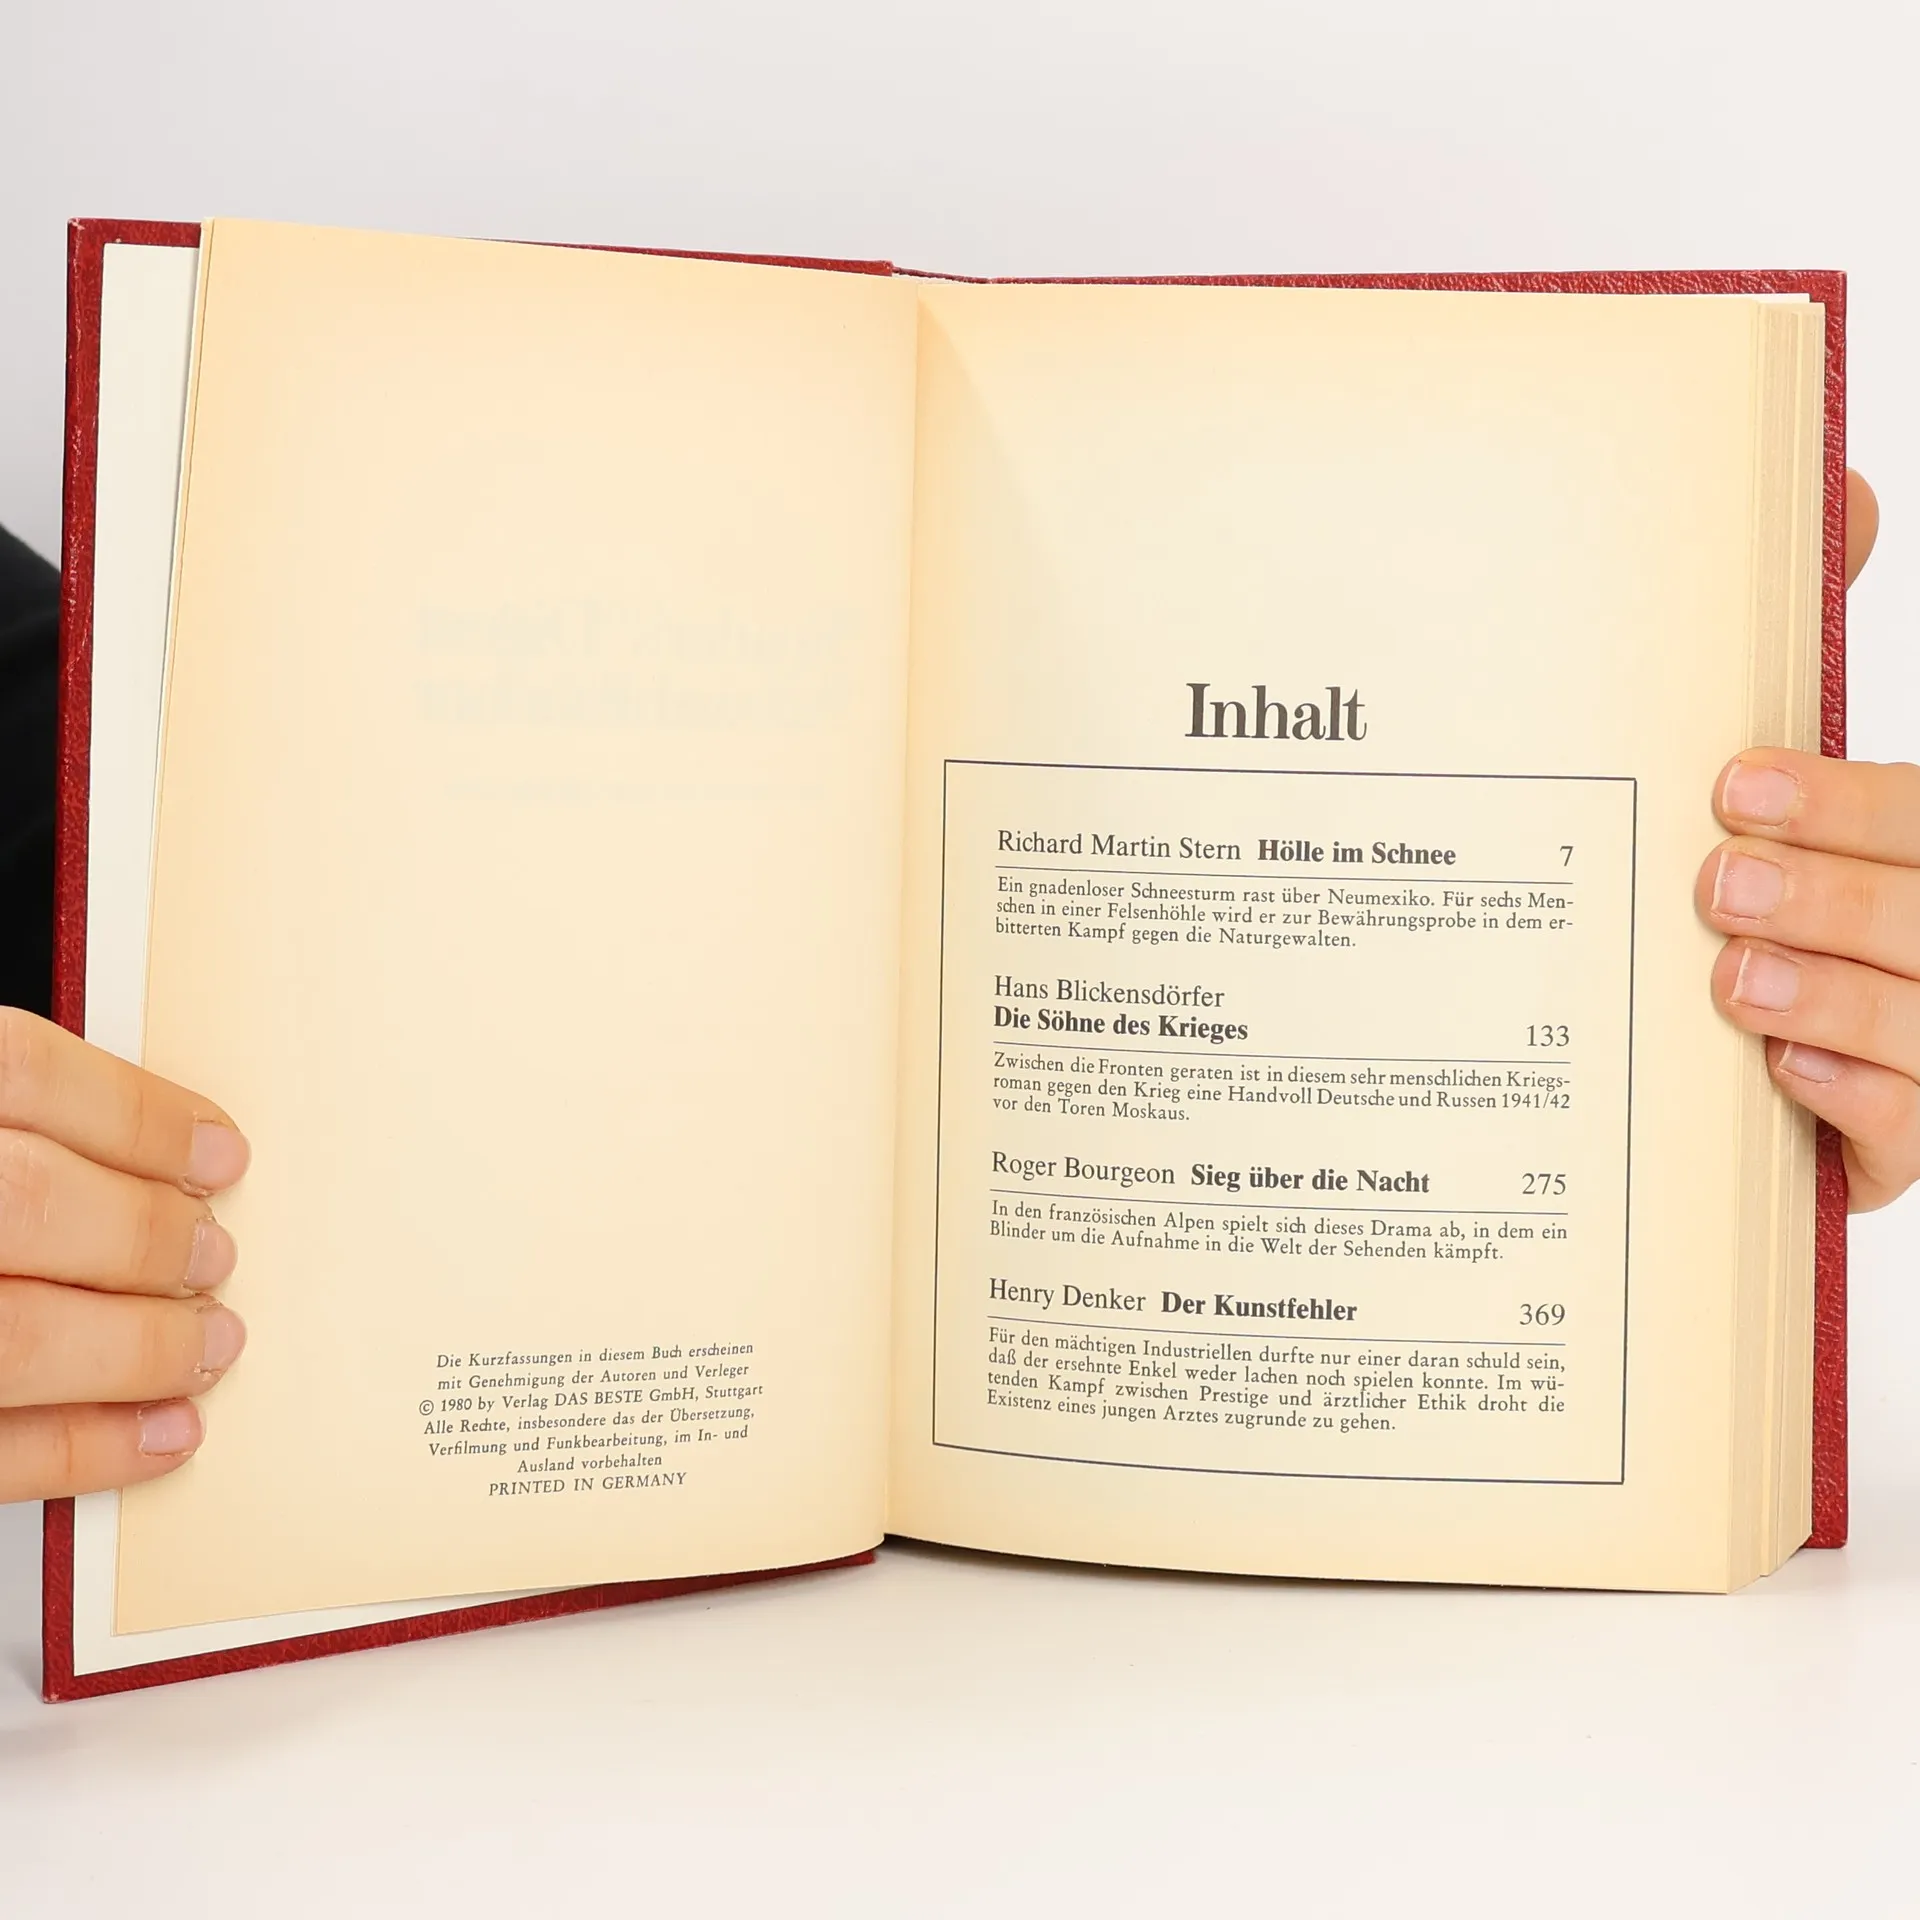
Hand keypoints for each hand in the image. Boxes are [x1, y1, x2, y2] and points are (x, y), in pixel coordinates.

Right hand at [0, 1007, 247, 1499]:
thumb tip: (157, 1156)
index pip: (19, 1073)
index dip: (140, 1116)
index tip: (218, 1153)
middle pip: (26, 1202)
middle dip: (144, 1236)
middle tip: (209, 1255)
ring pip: (17, 1335)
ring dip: (139, 1348)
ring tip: (206, 1344)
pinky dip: (84, 1450)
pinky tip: (161, 1435)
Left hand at [1698, 470, 1914, 1208]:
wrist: (1816, 1036)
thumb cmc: (1816, 878)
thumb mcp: (1815, 778)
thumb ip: (1821, 638)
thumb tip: (1844, 483)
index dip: (1851, 805)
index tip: (1736, 786)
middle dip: (1835, 900)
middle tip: (1718, 885)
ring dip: (1835, 1002)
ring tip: (1735, 978)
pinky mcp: (1910, 1144)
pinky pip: (1915, 1142)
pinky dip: (1858, 1109)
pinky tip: (1784, 1076)